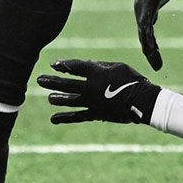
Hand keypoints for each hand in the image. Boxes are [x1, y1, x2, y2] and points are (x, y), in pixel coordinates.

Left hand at [39, 59, 161, 123]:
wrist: (142, 101)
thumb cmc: (132, 79)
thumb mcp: (117, 66)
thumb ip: (99, 65)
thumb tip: (84, 64)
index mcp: (96, 73)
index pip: (74, 67)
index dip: (63, 65)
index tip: (53, 64)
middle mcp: (90, 88)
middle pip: (66, 84)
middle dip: (52, 81)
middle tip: (40, 80)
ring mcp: (91, 102)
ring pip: (68, 101)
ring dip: (57, 99)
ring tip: (50, 97)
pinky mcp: (95, 114)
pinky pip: (77, 117)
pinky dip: (64, 118)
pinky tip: (53, 119)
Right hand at [133, 0, 182, 70]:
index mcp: (147, 3)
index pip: (145, 25)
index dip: (148, 39)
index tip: (153, 52)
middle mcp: (141, 10)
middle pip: (142, 34)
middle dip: (149, 50)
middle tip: (158, 67)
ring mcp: (142, 12)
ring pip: (143, 34)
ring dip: (149, 49)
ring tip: (158, 66)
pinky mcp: (145, 14)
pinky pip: (146, 31)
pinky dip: (150, 42)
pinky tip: (155, 54)